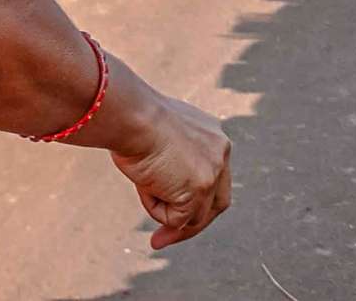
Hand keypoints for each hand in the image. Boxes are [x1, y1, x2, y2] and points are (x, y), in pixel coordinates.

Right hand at [106, 78, 233, 248]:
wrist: (134, 117)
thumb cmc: (135, 122)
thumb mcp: (160, 139)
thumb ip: (172, 161)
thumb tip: (160, 184)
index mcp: (213, 137)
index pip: (215, 177)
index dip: (196, 199)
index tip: (171, 210)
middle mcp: (222, 152)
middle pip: (216, 203)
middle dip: (191, 224)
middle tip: (159, 239)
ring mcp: (213, 173)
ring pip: (193, 216)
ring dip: (165, 215)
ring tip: (142, 186)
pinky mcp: (200, 190)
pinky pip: (176, 219)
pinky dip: (156, 210)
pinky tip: (145, 184)